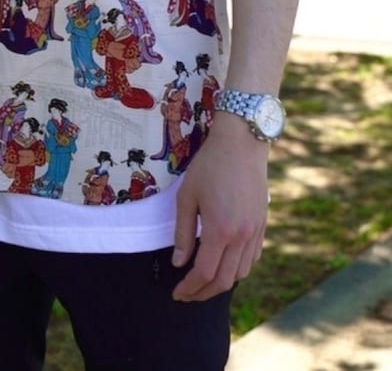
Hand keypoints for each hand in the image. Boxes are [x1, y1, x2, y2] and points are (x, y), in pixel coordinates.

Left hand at [171, 117, 269, 300]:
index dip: (189, 287)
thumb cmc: (209, 165)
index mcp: (220, 230)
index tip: (176, 293)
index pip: (204, 273)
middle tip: (186, 294)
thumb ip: (183, 232)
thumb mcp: (187, 196)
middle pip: (224, 280)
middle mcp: (241, 237)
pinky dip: (238, 269)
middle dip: (203, 293)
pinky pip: (252, 259)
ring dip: (221, 283)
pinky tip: (224, 264)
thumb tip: (178, 263)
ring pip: (241, 273)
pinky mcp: (262, 226)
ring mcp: (255, 232)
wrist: (242, 144)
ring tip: (202, 282)